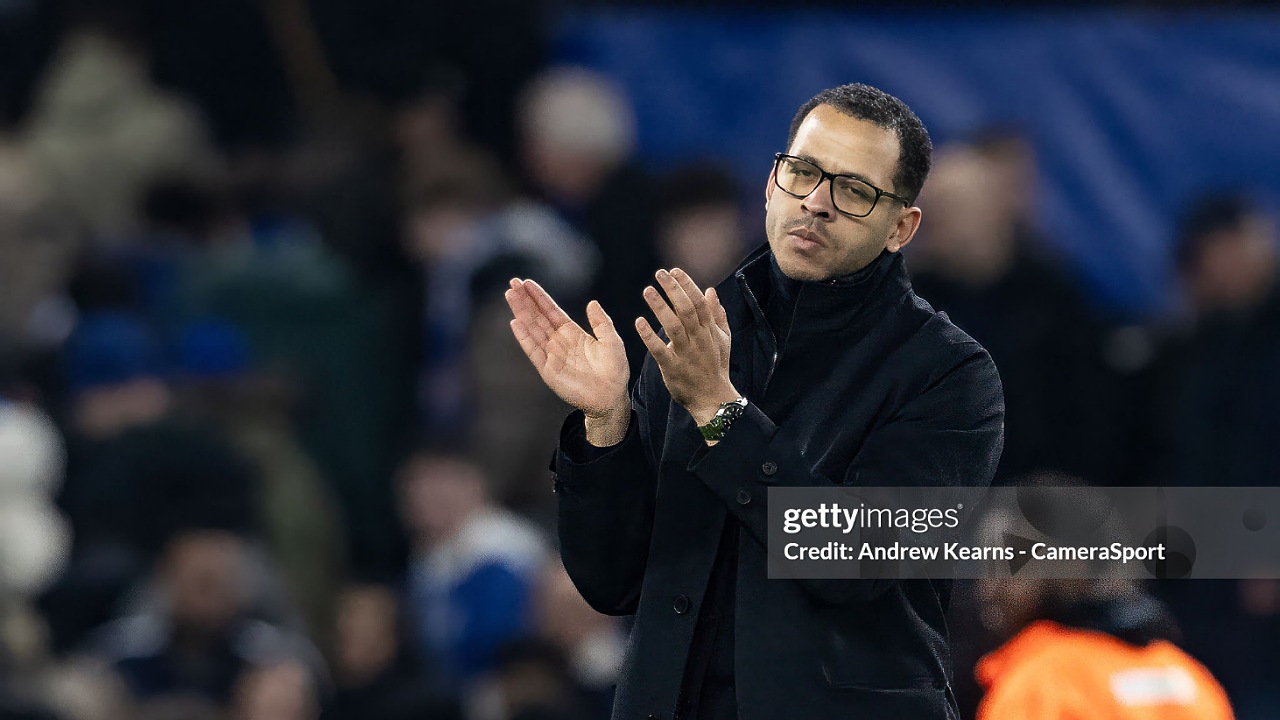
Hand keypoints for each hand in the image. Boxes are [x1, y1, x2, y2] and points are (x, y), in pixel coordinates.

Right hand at [505, 279, 630, 443]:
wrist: (611, 397)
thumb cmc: (614, 370)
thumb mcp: (612, 340)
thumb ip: (602, 322)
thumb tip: (592, 302)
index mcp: (572, 333)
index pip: (552, 311)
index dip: (540, 297)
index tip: (527, 282)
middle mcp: (559, 342)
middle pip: (538, 317)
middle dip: (525, 300)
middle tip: (513, 282)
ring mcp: (552, 355)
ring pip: (533, 329)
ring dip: (521, 313)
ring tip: (510, 295)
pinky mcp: (548, 370)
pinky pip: (533, 351)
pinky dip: (524, 337)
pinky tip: (516, 322)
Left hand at [635, 268, 738, 425]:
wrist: (713, 398)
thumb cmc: (716, 367)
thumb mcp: (723, 339)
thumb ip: (717, 314)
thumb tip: (710, 290)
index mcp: (709, 331)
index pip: (699, 302)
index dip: (687, 285)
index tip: (675, 271)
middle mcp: (699, 339)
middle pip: (686, 309)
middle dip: (673, 289)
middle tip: (659, 273)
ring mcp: (686, 354)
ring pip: (673, 326)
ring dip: (660, 307)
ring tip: (647, 290)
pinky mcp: (672, 368)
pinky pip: (660, 350)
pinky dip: (649, 336)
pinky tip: (638, 322)